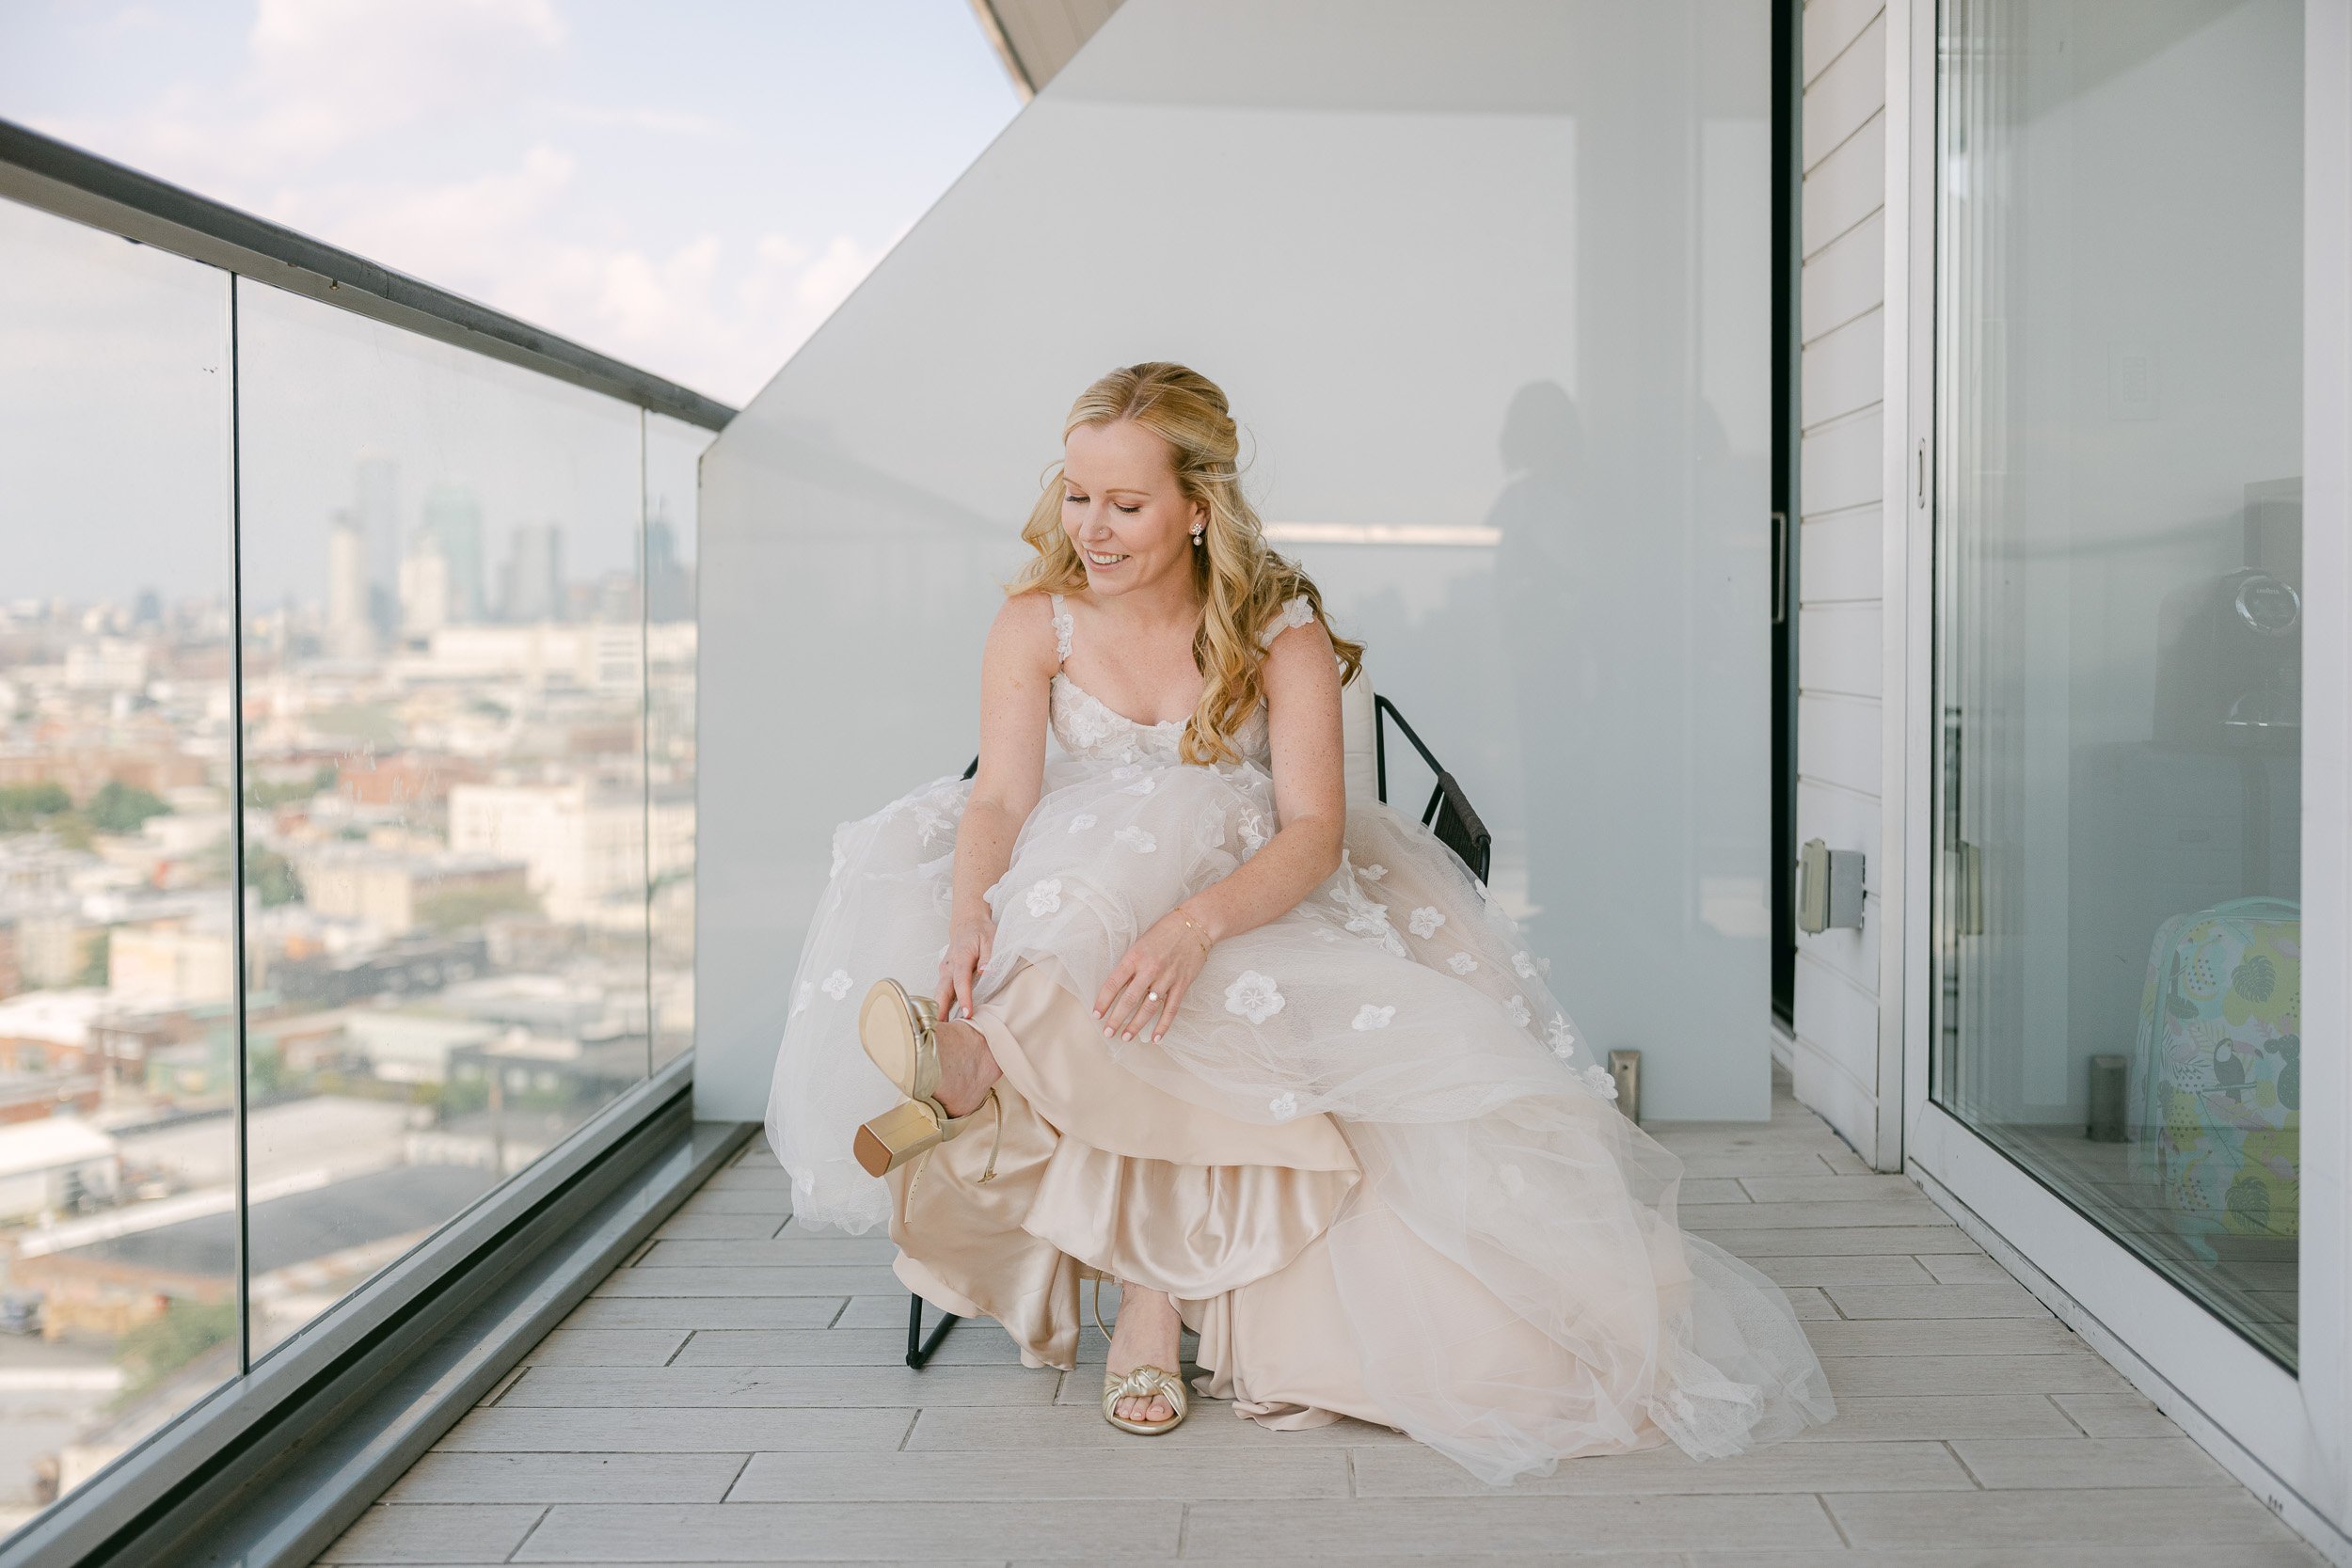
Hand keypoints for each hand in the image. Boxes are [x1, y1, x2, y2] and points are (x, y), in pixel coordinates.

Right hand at [936, 906, 994, 1021]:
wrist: (967, 922)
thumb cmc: (980, 931)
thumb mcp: (990, 939)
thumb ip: (989, 957)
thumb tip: (985, 973)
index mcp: (961, 958)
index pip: (961, 982)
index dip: (964, 998)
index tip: (968, 1013)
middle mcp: (949, 966)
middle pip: (942, 991)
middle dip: (940, 1010)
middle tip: (941, 1030)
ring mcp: (944, 971)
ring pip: (939, 993)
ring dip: (938, 1010)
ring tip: (941, 1031)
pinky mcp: (945, 975)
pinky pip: (942, 992)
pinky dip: (941, 1005)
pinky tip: (944, 1020)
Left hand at [1094, 906, 1211, 1042]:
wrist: (1196, 923)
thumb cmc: (1165, 931)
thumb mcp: (1141, 942)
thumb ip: (1131, 964)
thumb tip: (1118, 987)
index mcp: (1135, 956)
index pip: (1114, 983)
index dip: (1103, 1001)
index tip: (1096, 1014)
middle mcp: (1150, 969)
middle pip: (1129, 999)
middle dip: (1117, 1019)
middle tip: (1108, 1032)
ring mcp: (1167, 978)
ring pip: (1149, 1008)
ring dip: (1136, 1025)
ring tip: (1126, 1037)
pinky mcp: (1182, 984)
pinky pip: (1171, 1009)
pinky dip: (1163, 1025)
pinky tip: (1155, 1037)